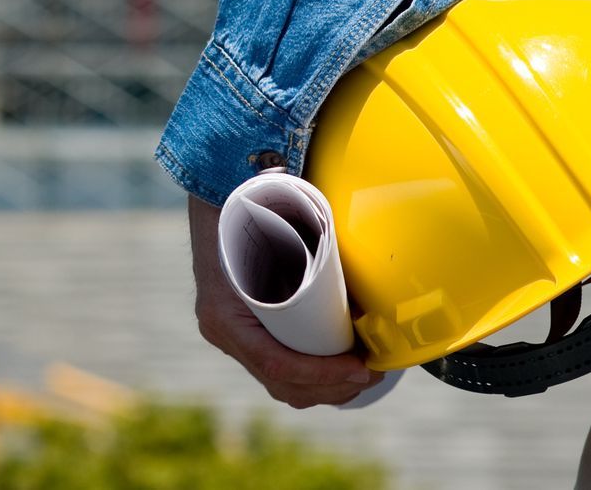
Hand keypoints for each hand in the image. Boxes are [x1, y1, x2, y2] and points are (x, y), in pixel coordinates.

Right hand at [187, 192, 380, 407]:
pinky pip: (277, 370)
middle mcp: (222, 333)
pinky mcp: (243, 335)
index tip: (360, 367)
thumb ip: (308, 247)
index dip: (321, 373)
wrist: (218, 202)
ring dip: (325, 388)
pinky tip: (339, 372)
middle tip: (373, 371)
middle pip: (281, 384)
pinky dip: (311, 378)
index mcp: (225, 314)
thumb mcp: (277, 228)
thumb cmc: (251, 211)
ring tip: (363, 373)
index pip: (276, 363)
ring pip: (280, 384)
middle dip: (333, 387)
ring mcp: (229, 337)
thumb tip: (363, 288)